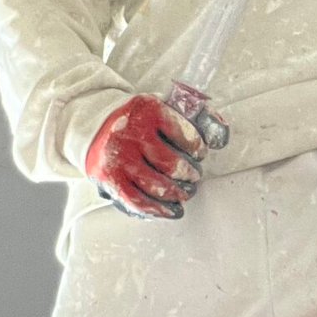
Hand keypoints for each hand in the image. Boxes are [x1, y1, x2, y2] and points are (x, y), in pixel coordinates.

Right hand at [86, 95, 217, 220]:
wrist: (96, 126)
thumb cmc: (139, 119)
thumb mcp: (162, 106)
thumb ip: (195, 114)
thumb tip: (221, 137)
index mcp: (147, 110)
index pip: (185, 135)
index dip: (198, 148)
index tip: (199, 153)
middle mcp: (130, 133)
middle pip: (173, 164)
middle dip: (190, 174)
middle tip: (194, 176)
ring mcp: (118, 158)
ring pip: (158, 186)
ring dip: (178, 193)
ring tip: (185, 192)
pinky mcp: (110, 179)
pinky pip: (138, 202)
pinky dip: (160, 210)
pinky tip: (172, 210)